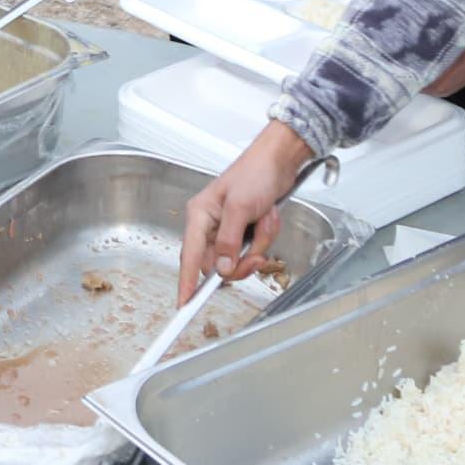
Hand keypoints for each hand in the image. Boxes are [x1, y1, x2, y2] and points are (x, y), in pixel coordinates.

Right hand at [179, 121, 316, 301]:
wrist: (279, 161)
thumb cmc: (254, 172)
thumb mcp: (240, 207)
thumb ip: (228, 240)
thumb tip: (221, 268)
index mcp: (200, 215)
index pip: (190, 256)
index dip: (186, 282)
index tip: (184, 303)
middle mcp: (211, 225)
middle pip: (220, 264)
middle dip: (243, 259)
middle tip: (257, 254)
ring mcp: (230, 229)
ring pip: (242, 257)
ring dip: (260, 241)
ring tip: (265, 218)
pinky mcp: (246, 230)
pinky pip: (256, 247)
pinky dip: (267, 235)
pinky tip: (268, 216)